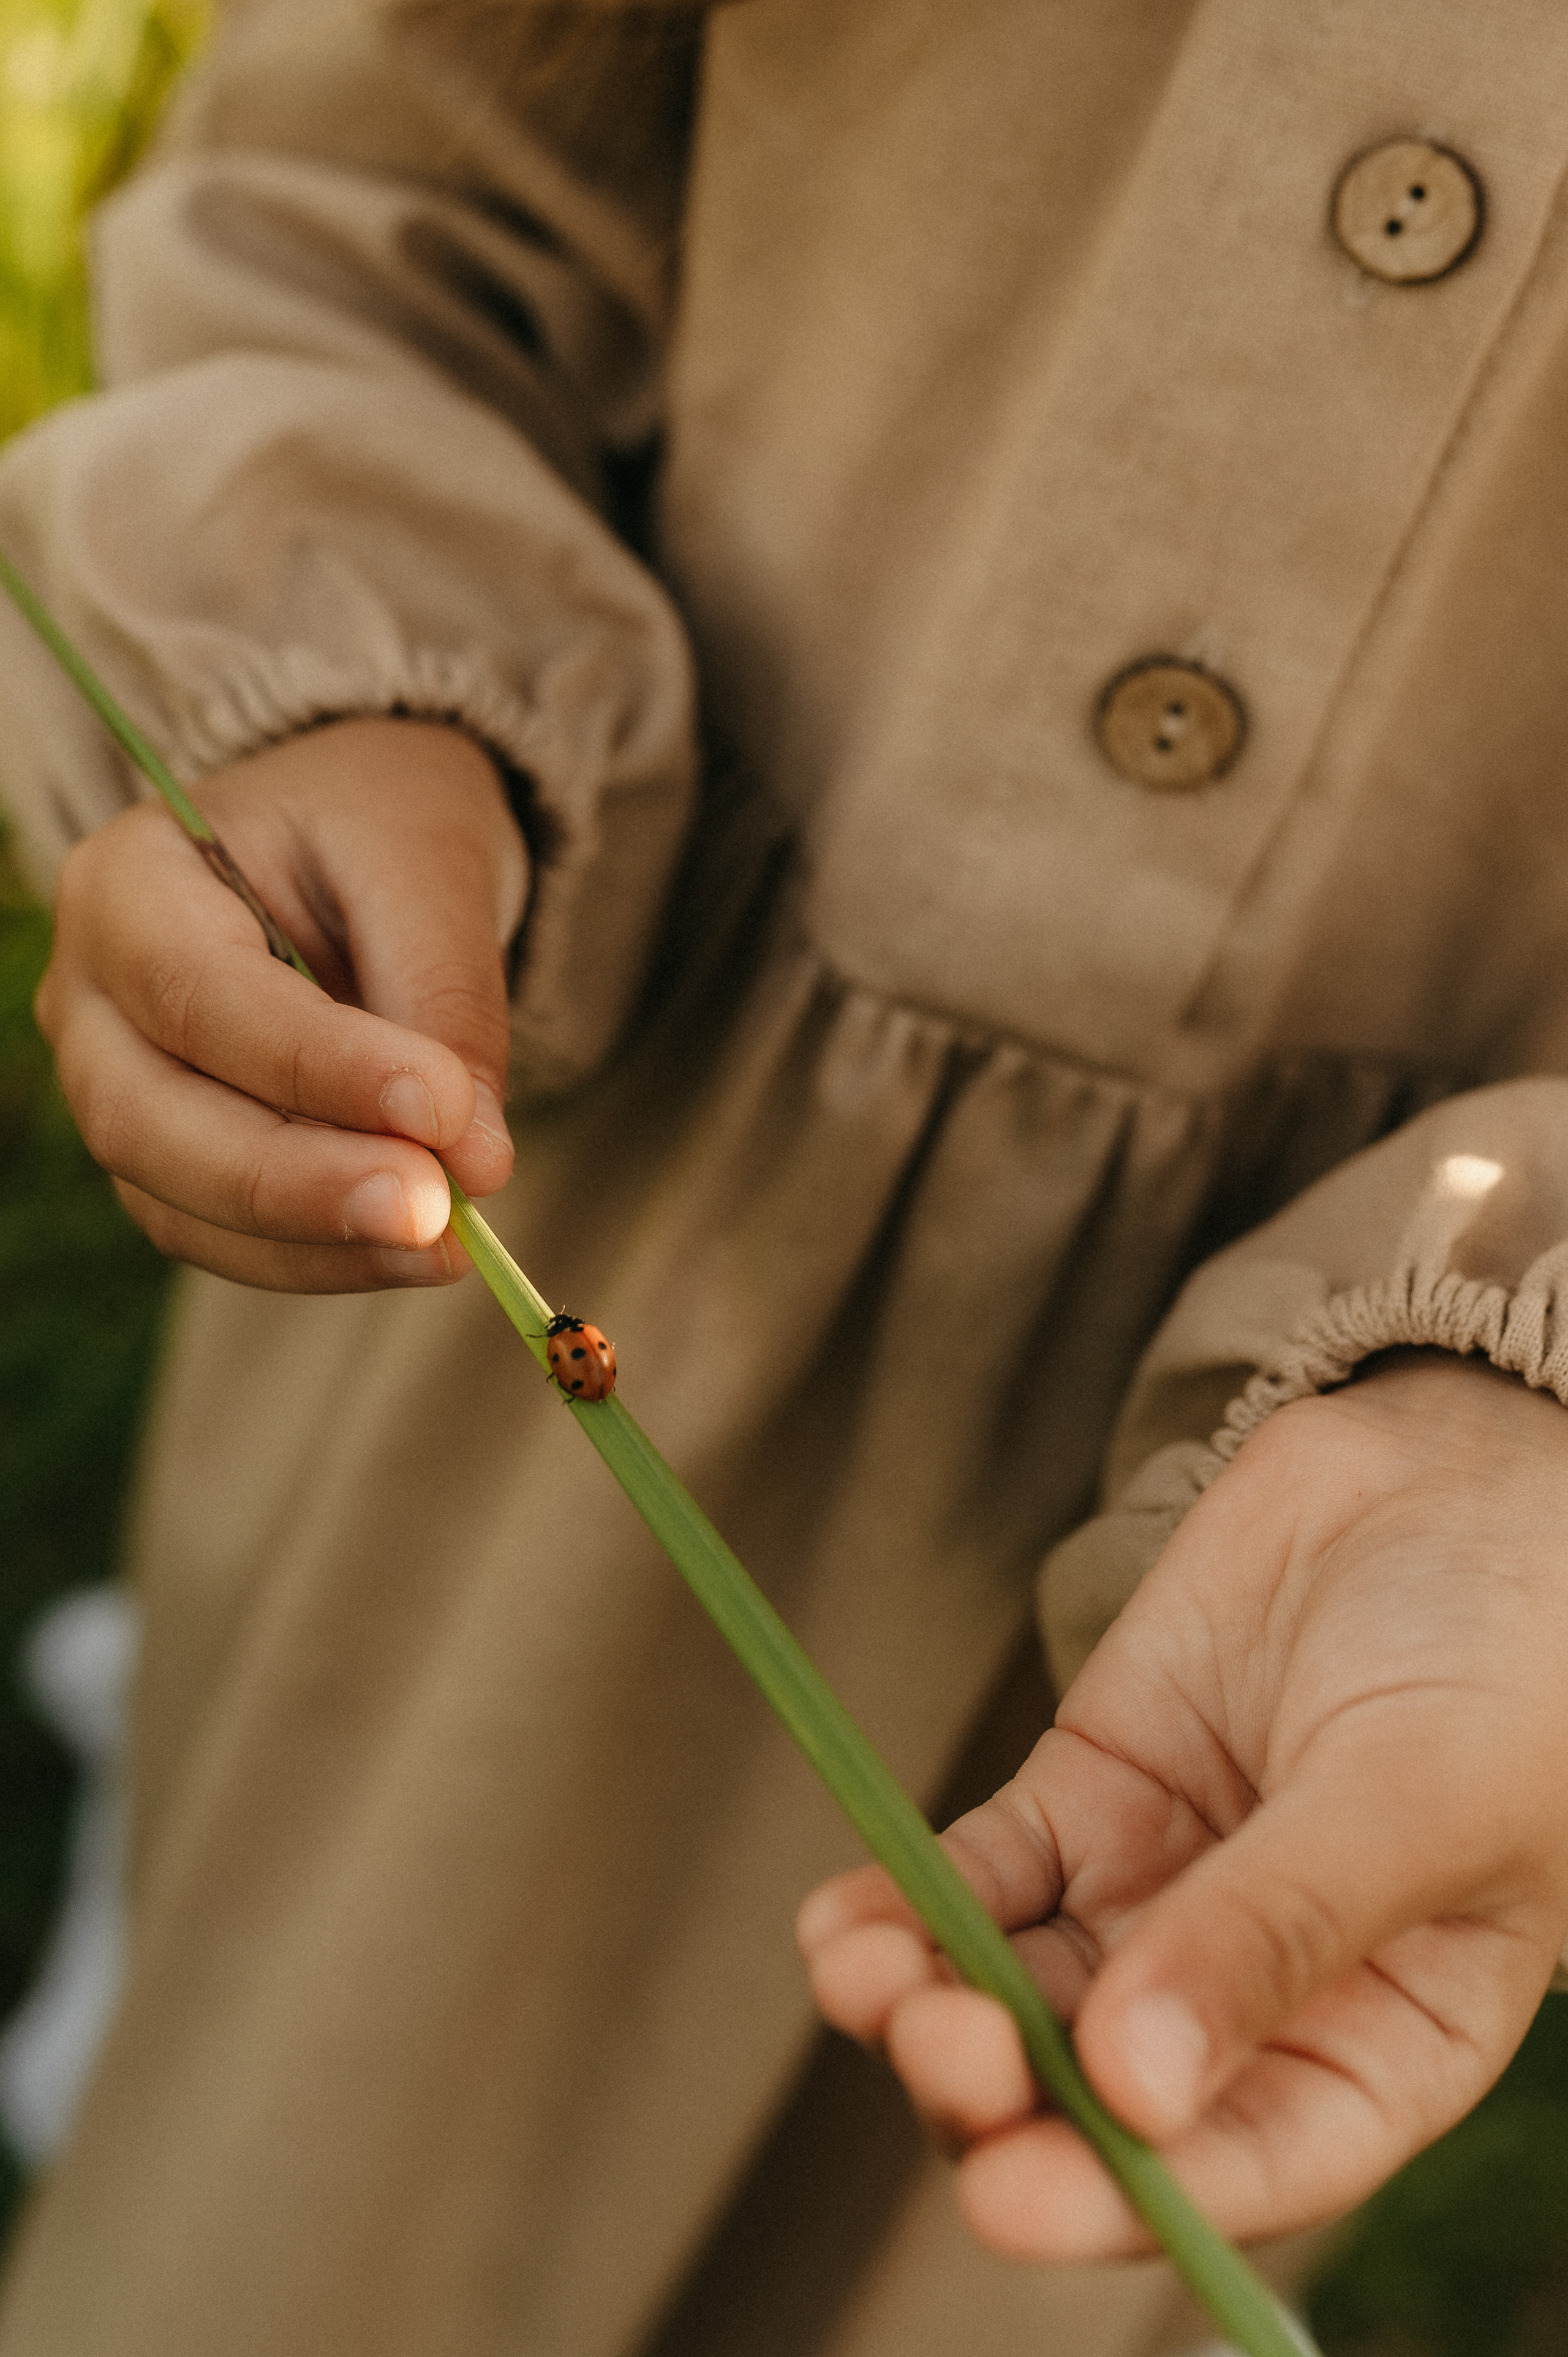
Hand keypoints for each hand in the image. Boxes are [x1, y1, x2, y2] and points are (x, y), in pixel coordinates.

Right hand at [35, 716, 527, 1288]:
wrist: (357, 838)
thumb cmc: (377, 824)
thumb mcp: (428, 867)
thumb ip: (447, 1003)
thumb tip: (476, 1162)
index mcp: (128, 881)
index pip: (198, 995)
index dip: (317, 1068)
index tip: (441, 1111)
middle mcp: (89, 994)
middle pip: (153, 1121)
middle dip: (299, 1182)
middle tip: (434, 1211)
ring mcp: (115, 1086)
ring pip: (178, 1201)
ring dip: (315, 1241)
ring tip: (445, 1244)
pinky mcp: (170, 1159)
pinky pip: (221, 1238)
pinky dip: (320, 1258)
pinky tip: (415, 1252)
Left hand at [799, 1351, 1567, 2257]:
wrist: (1456, 1476)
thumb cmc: (1502, 1654)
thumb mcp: (1417, 1798)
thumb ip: (1282, 1930)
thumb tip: (1138, 2085)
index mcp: (1379, 2041)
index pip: (1242, 2164)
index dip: (1122, 2200)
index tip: (1006, 2197)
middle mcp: (1254, 1995)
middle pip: (1102, 2096)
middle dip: (1005, 2095)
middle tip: (939, 2046)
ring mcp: (1159, 1892)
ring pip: (1022, 1993)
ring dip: (931, 2005)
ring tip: (863, 1978)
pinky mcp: (1088, 1794)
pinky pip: (981, 1878)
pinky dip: (907, 1906)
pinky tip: (843, 1927)